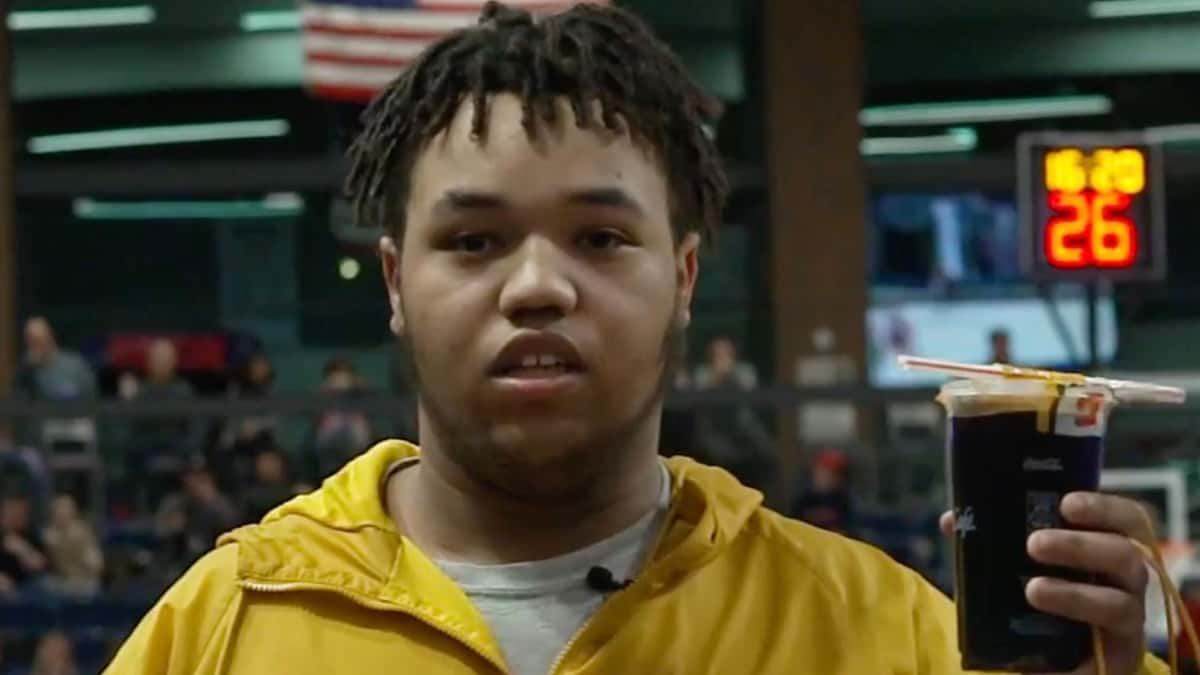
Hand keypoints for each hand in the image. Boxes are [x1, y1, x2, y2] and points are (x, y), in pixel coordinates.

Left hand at [940, 493, 1148, 674]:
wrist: (1045, 661)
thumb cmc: (1038, 601)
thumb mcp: (1018, 565)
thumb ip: (995, 539)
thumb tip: (952, 519)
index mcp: (1106, 549)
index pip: (1125, 519)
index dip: (1103, 507)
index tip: (1066, 503)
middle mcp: (1124, 582)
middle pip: (1126, 556)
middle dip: (1080, 546)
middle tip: (1034, 543)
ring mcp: (1125, 621)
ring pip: (1119, 602)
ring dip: (1075, 593)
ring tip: (1032, 589)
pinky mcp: (1117, 658)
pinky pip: (1109, 645)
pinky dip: (1076, 632)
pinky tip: (1046, 624)